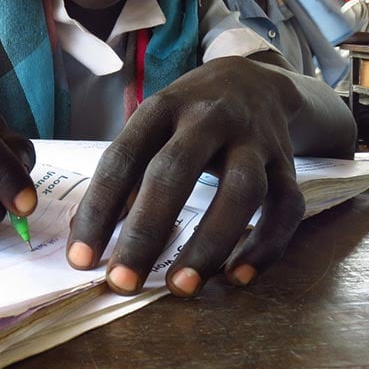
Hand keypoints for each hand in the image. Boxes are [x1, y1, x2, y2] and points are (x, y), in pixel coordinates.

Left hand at [66, 56, 305, 296]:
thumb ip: (127, 176)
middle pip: (175, 171)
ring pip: (240, 190)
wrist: (255, 81)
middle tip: (122, 282)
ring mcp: (253, 140)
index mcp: (162, 108)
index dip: (98, 209)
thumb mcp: (153, 125)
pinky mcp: (287, 164)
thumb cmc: (188, 115)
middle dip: (146, 231)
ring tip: (181, 287)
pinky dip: (266, 245)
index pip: (123, 158)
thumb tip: (89, 238)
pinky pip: (286, 207)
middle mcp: (208, 118)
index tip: (81, 259)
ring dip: (209, 243)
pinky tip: (239, 278)